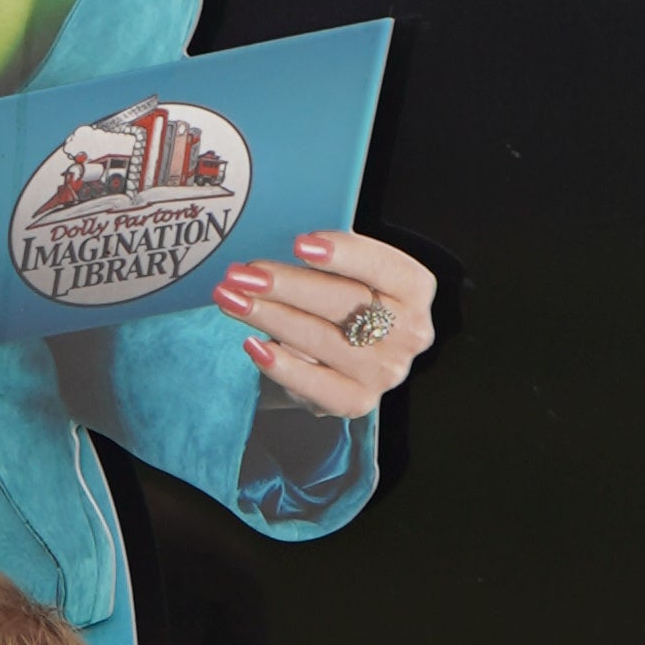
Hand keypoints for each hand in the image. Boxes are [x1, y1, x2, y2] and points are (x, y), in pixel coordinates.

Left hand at [215, 223, 434, 419]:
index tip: (299, 244)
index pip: (384, 267)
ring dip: (269, 317)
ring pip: (322, 340)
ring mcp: (385, 371)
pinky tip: (253, 345)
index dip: (343, 254)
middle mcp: (408, 332)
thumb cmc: (336, 298)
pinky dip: (281, 365)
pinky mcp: (358, 401)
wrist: (334, 356)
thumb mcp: (341, 271)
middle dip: (287, 285)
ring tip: (231, 299)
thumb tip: (272, 255)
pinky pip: (315, 385)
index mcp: (413, 289)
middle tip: (242, 273)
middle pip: (345, 303)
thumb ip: (323, 259)